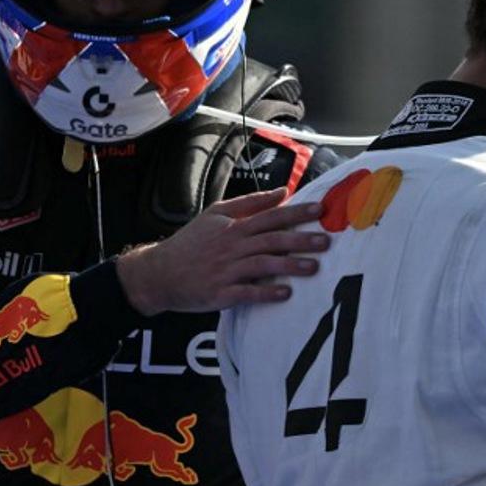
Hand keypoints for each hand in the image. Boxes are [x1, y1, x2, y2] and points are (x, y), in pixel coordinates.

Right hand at [117, 187, 328, 314]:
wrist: (158, 272)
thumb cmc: (191, 243)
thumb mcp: (216, 214)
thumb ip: (250, 203)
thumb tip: (283, 192)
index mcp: (233, 226)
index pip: (270, 216)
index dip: (296, 212)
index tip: (320, 210)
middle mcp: (231, 246)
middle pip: (271, 239)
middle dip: (300, 239)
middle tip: (326, 241)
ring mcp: (225, 270)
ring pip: (262, 265)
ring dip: (289, 266)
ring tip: (313, 267)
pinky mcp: (219, 293)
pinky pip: (246, 293)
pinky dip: (265, 292)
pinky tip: (285, 293)